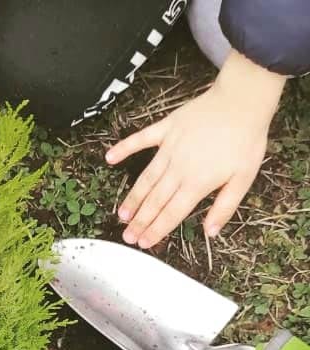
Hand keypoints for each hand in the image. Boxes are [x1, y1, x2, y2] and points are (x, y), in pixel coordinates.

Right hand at [106, 51, 286, 248]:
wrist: (244, 99)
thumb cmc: (247, 139)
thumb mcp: (244, 178)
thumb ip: (224, 207)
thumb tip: (211, 232)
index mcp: (197, 183)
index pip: (172, 213)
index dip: (156, 230)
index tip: (144, 243)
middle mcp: (179, 168)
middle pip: (155, 200)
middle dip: (139, 221)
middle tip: (127, 236)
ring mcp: (169, 148)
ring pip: (146, 178)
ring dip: (132, 198)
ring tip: (122, 214)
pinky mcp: (166, 128)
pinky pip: (141, 139)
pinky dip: (124, 148)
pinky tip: (110, 158)